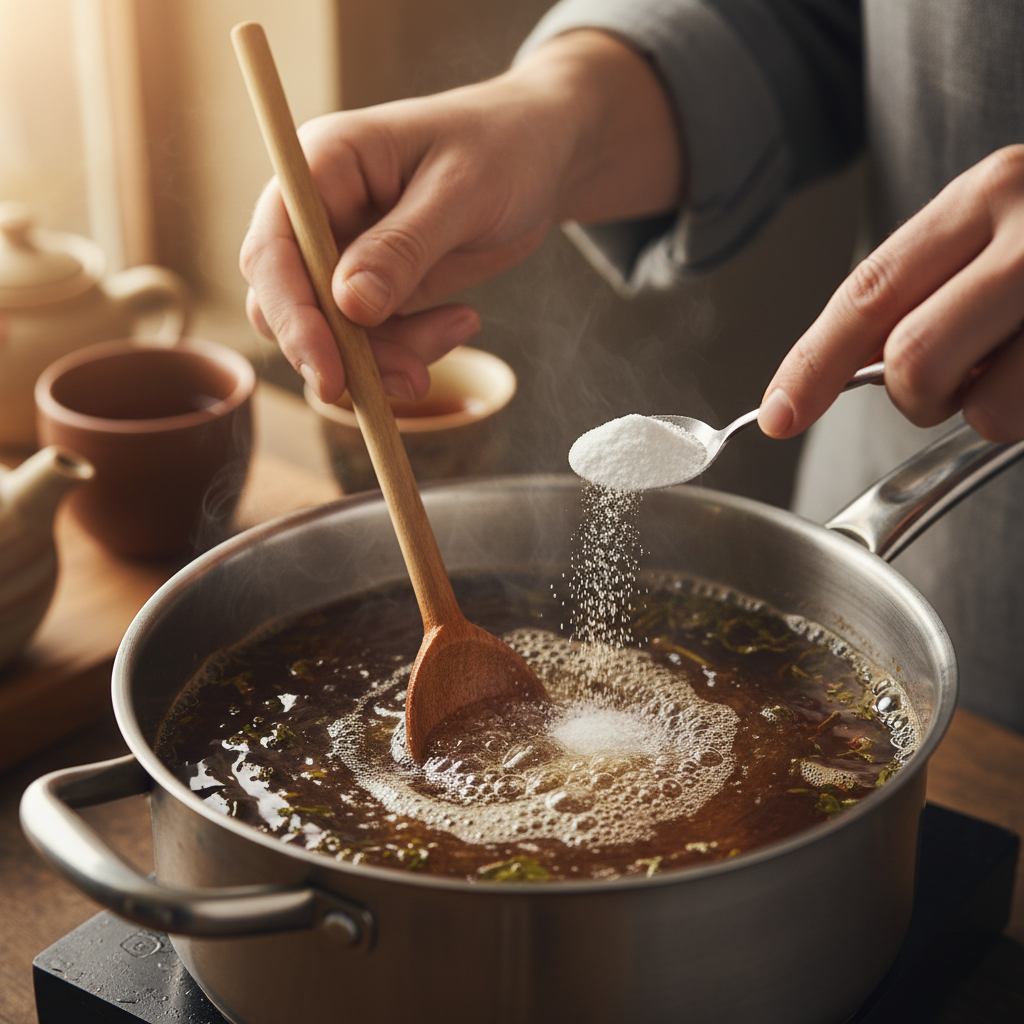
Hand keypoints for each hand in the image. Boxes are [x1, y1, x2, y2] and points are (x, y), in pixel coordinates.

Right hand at [240, 31, 682, 402]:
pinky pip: (370, 341)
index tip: (330, 373)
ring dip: (384, 358)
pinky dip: (410, 350)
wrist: (540, 159)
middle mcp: (318, 214)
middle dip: (344, 352)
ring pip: (329, 335)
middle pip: (287, 303)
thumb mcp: (461, 191)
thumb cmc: (503, 148)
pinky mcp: (372, 289)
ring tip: (459, 330)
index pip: (273, 249)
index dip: (293, 315)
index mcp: (322, 166)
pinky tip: (461, 322)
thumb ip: (403, 247)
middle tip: (410, 379)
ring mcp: (342, 255)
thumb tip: (350, 304)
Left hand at [759, 145, 1023, 442]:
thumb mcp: (997, 226)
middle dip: (916, 397)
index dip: (811, 365)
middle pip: (913, 361)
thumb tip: (847, 369)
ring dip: (992, 410)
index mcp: (987, 194)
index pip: (867, 292)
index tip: (779, 415)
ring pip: (986, 408)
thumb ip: (926, 286)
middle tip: (953, 379)